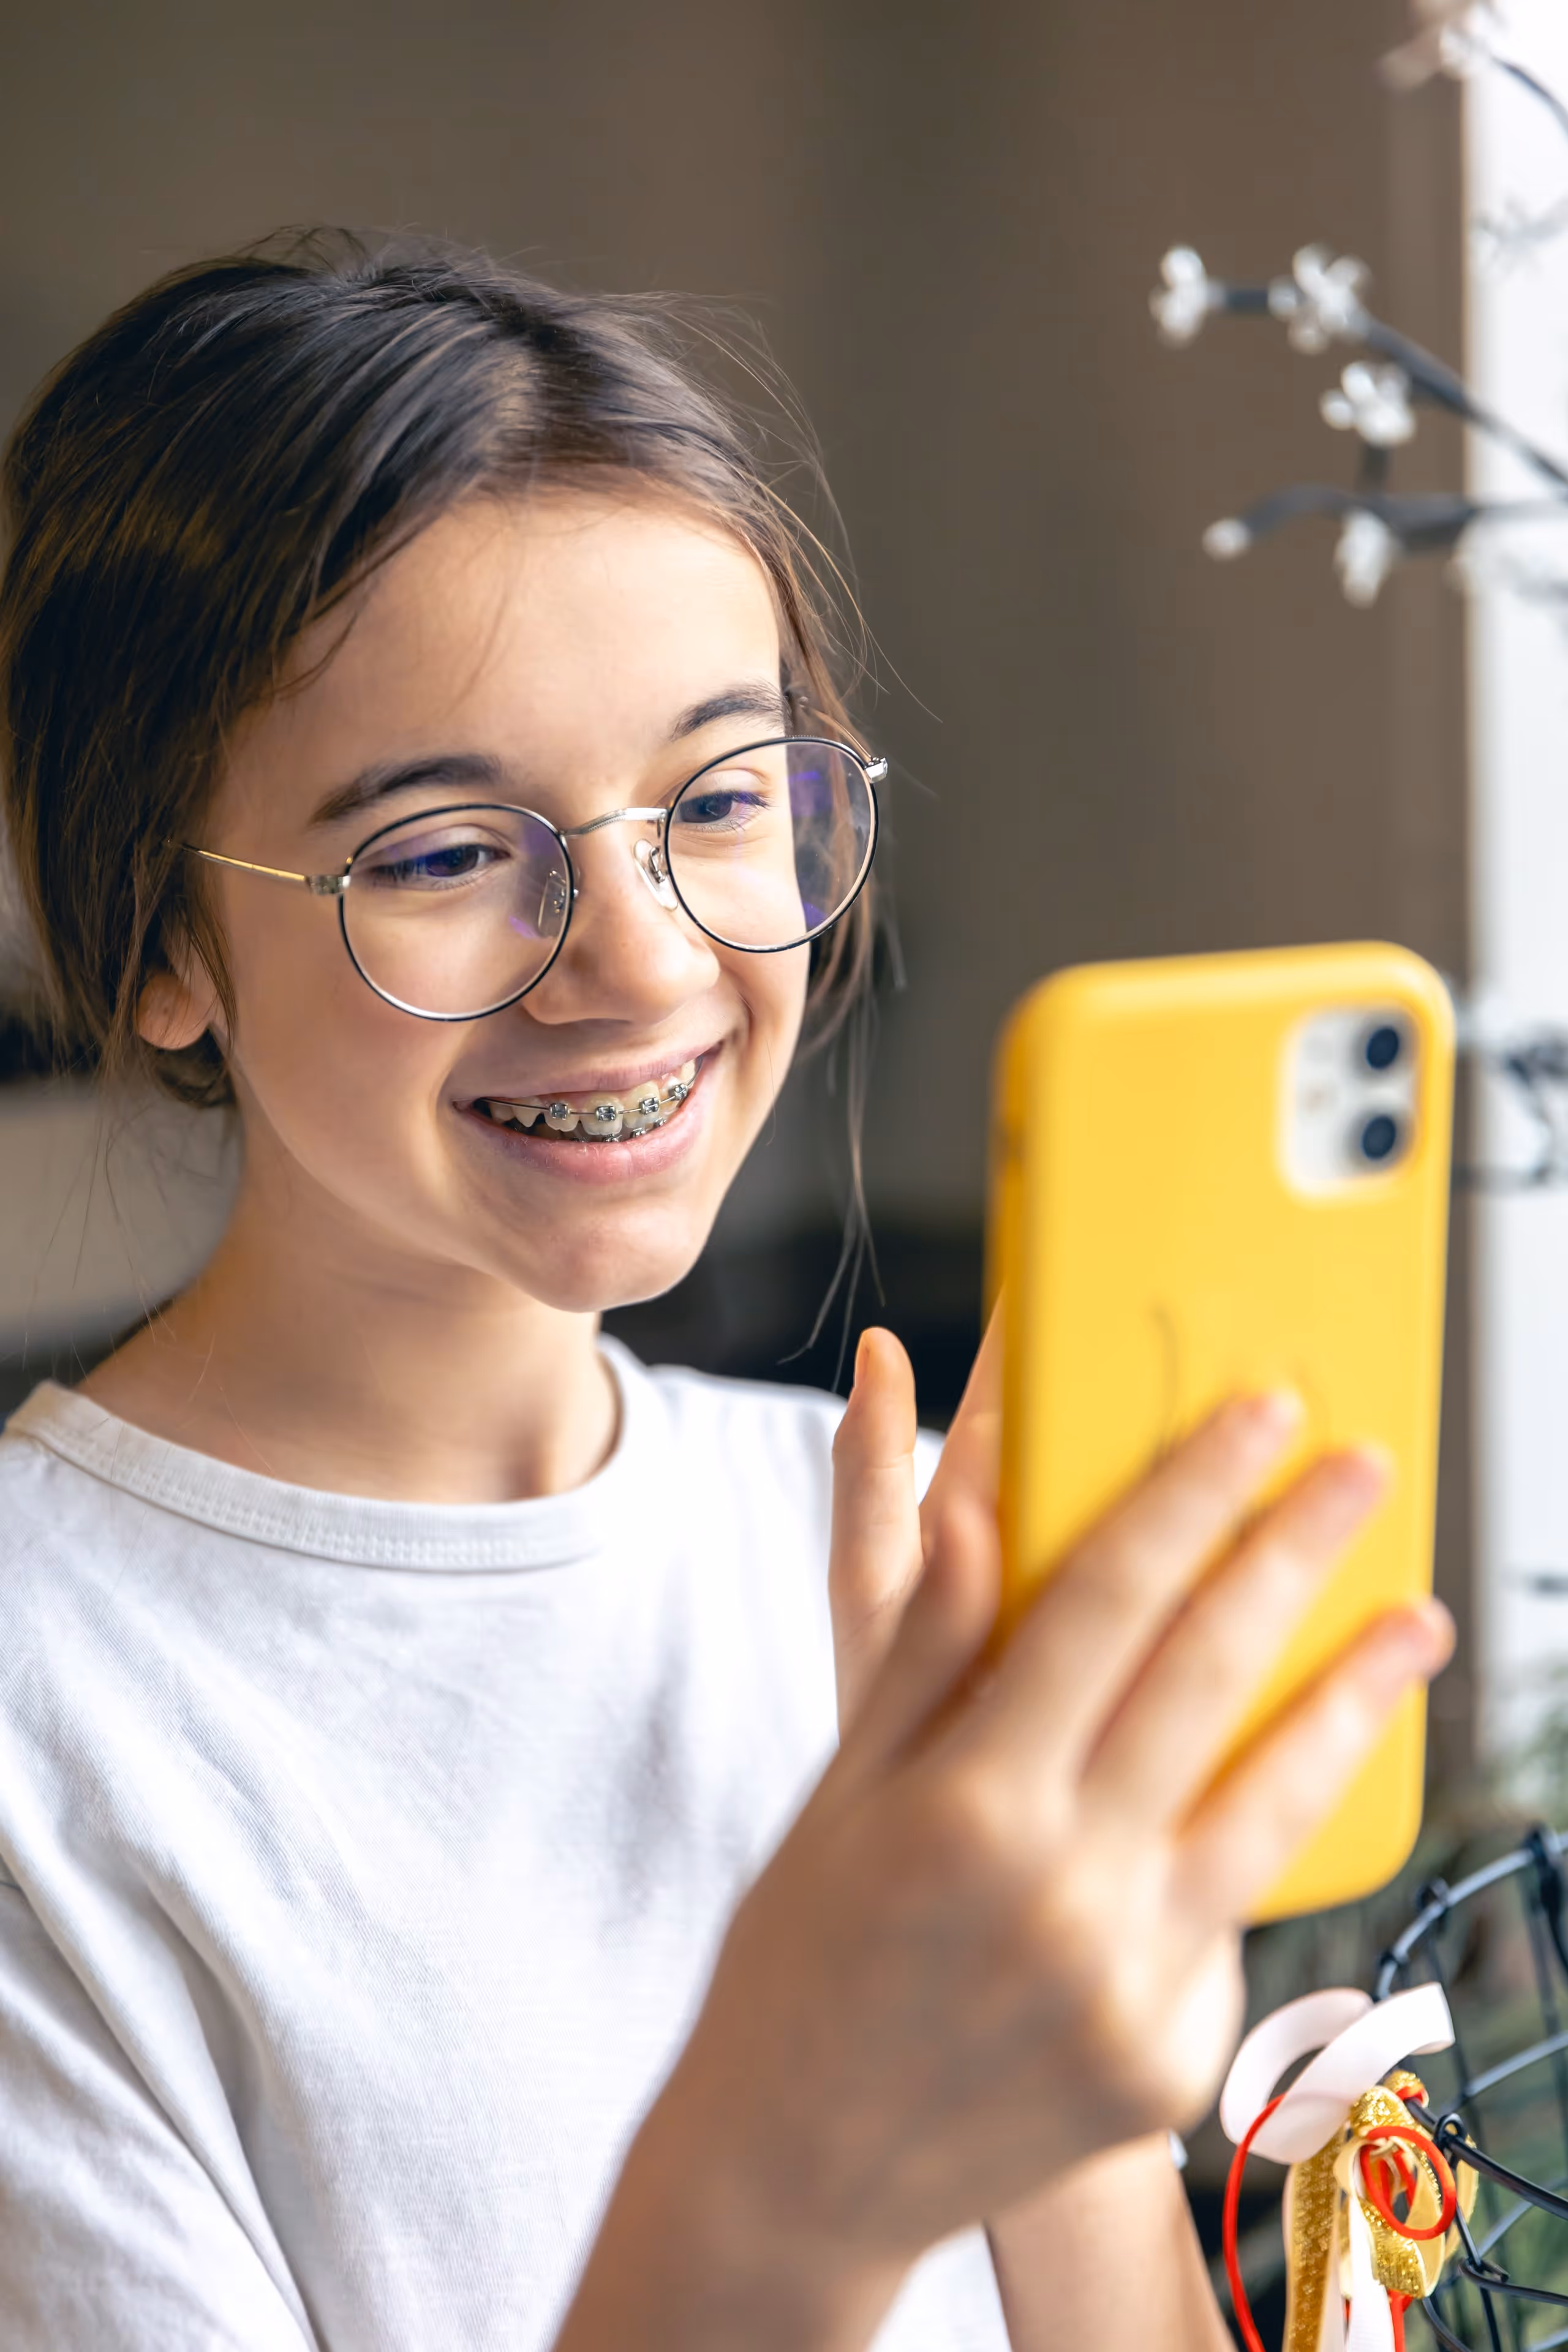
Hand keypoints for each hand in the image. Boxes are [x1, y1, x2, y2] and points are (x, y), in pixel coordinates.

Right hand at [654, 1312, 1452, 2283]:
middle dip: (1295, 1550)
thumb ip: (925, 1646)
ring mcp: (1130, 1982)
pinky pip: (1228, 1913)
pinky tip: (1265, 1790)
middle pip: (1211, 1675)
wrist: (802, 2168)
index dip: (1189, 1492)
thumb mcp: (843, 1789)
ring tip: (1416, 1617)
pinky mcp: (1170, 2053)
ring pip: (1272, 1799)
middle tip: (1357, 1467)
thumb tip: (978, 1503)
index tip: (1253, 1415)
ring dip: (1355, 1694)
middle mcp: (1062, 1890)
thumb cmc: (804, 1953)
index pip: (1107, 1601)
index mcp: (966, 1802)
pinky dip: (1249, 1838)